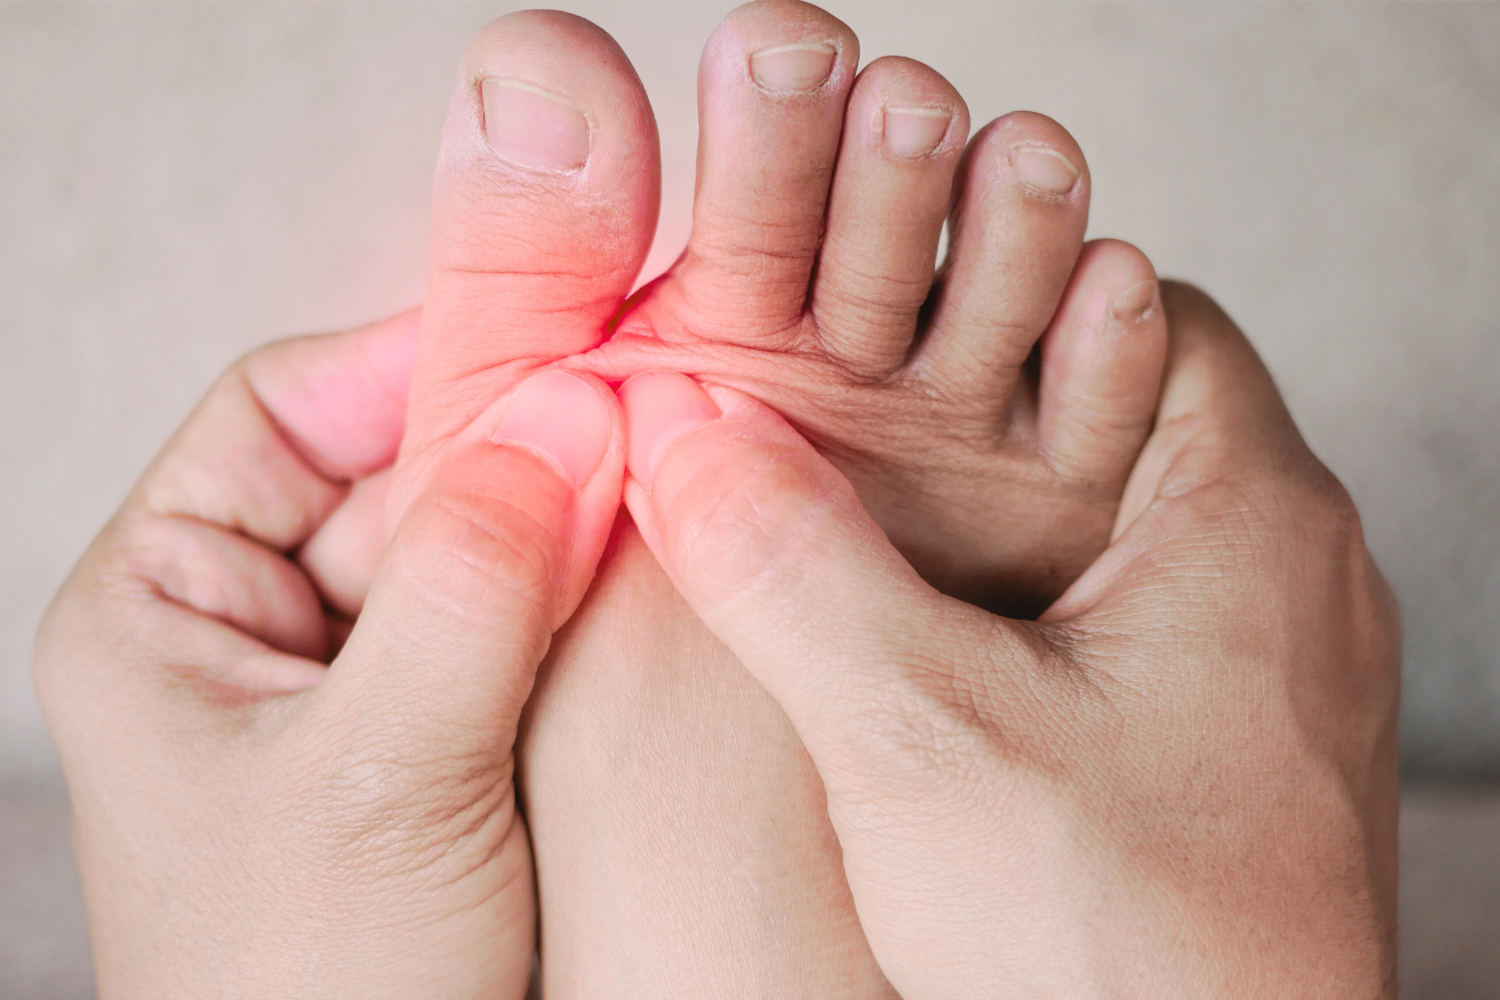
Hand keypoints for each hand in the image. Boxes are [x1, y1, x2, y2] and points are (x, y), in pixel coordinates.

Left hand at [35, 311, 624, 998]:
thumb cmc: (307, 998)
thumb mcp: (379, 777)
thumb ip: (472, 582)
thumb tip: (573, 411)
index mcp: (167, 611)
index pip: (282, 411)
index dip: (410, 358)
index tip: (549, 338)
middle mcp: (260, 633)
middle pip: (389, 469)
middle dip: (512, 445)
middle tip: (641, 417)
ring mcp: (359, 685)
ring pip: (468, 545)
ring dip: (562, 521)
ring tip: (666, 494)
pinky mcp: (443, 737)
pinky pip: (514, 624)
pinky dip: (582, 598)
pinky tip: (655, 586)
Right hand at [619, 283, 1399, 997]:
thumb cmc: (1123, 955)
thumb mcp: (919, 741)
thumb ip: (792, 570)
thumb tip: (677, 426)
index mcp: (1250, 518)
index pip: (1142, 303)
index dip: (1001, 289)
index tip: (882, 316)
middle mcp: (1288, 576)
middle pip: (1125, 407)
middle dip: (984, 397)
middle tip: (851, 405)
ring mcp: (1271, 671)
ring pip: (1120, 521)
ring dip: (1003, 506)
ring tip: (872, 519)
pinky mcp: (1233, 751)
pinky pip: (1130, 619)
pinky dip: (1032, 602)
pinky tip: (933, 649)